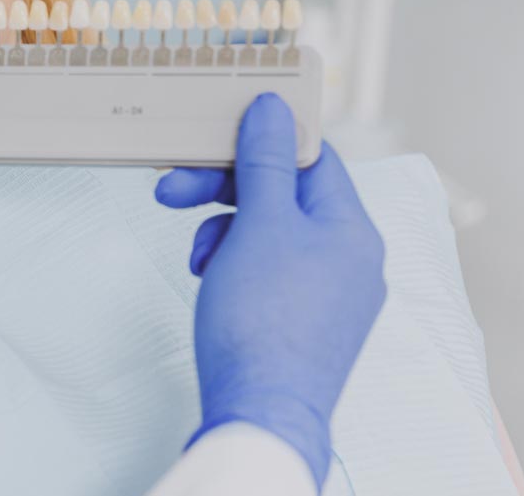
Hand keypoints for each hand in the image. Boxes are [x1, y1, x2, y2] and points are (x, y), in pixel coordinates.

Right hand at [153, 93, 385, 489]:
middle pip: (285, 196)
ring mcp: (330, 296)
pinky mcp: (304, 324)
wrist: (259, 414)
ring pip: (270, 235)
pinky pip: (268, 273)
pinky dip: (233, 266)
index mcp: (352, 229)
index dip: (261, 140)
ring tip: (198, 258)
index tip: (216, 134)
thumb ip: (266, 162)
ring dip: (223, 231)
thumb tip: (274, 108)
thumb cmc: (263, 321)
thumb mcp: (260, 224)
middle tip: (172, 188)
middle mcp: (351, 260)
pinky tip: (209, 281)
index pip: (311, 157)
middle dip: (224, 190)